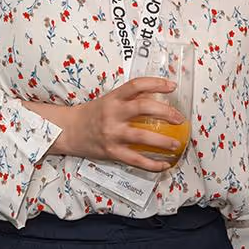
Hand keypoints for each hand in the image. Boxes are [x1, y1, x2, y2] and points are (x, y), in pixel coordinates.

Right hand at [33, 77, 185, 172]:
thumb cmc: (94, 114)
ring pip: (142, 137)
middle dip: (166, 112)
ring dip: (163, 142)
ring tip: (176, 145)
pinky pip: (135, 160)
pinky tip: (164, 165)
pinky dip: (152, 164)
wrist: (69, 131)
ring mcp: (112, 134)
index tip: (172, 86)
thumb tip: (158, 95)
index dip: (156, 83)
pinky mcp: (111, 152)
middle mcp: (112, 114)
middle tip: (179, 119)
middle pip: (143, 108)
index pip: (137, 85)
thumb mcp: (109, 100)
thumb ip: (130, 98)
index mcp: (113, 98)